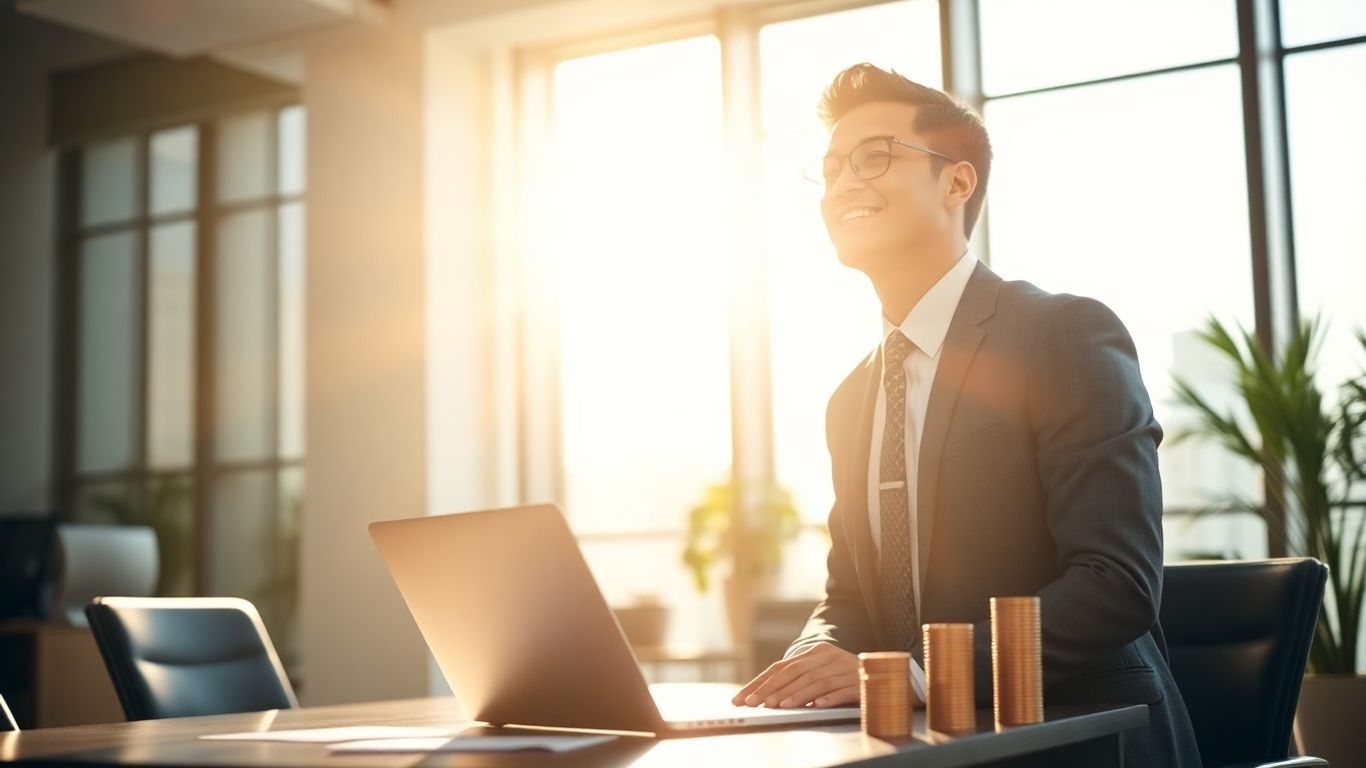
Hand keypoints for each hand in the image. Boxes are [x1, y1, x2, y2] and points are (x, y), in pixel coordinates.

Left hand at [730, 642, 859, 708]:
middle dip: (772, 689)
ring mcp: (846, 669)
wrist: (887, 675)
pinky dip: (830, 698)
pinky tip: (817, 705)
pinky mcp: (861, 683)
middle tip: (755, 703)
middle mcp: (830, 657)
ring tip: (781, 705)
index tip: (741, 698)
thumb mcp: (820, 674)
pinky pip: (844, 690)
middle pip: (795, 672)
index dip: (759, 683)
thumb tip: (765, 696)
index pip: (781, 667)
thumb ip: (798, 680)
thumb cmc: (844, 678)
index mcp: (816, 652)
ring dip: (797, 694)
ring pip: (817, 681)